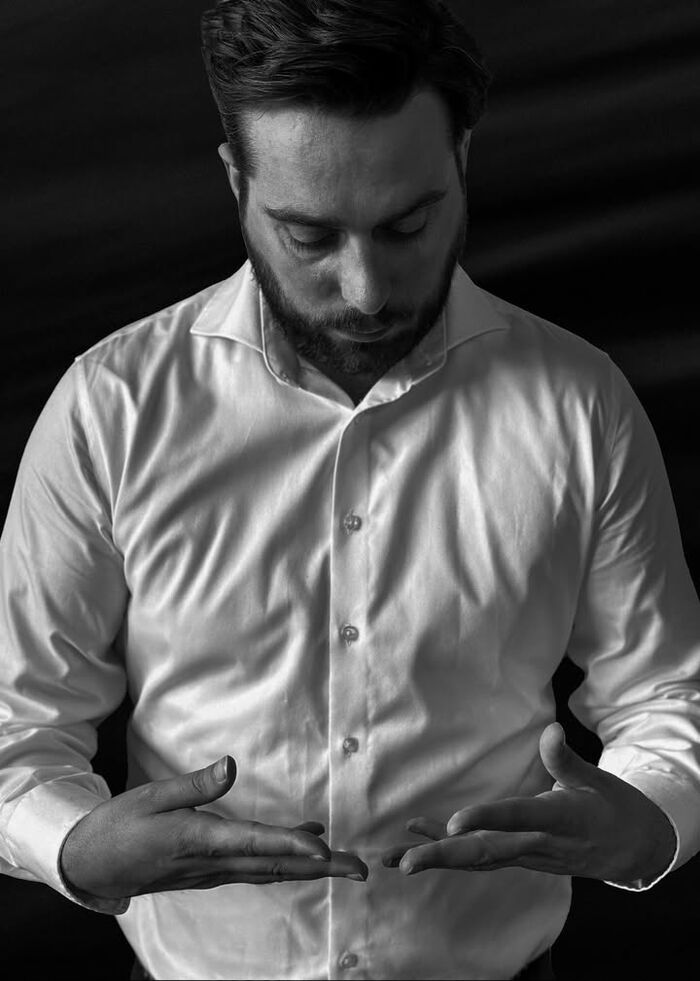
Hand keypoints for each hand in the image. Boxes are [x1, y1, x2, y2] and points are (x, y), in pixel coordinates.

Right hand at [60, 756, 367, 899]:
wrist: (90, 867)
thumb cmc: (119, 827)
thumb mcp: (151, 797)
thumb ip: (195, 784)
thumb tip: (232, 765)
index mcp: (198, 841)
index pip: (254, 844)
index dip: (291, 845)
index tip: (325, 848)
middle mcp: (213, 864)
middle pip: (276, 866)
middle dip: (321, 868)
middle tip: (361, 869)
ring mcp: (213, 873)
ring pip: (271, 871)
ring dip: (309, 868)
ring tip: (344, 861)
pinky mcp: (210, 873)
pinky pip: (256, 869)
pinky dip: (285, 862)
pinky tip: (303, 849)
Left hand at [382, 723, 675, 885]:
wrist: (634, 848)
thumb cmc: (612, 807)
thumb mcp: (596, 780)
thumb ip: (566, 759)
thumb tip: (550, 731)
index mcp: (557, 819)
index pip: (516, 819)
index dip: (485, 820)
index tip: (454, 824)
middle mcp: (537, 843)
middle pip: (485, 853)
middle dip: (444, 857)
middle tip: (406, 862)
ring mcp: (526, 855)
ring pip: (477, 861)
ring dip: (436, 860)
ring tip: (394, 858)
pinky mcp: (520, 856)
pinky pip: (481, 858)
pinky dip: (449, 851)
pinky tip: (417, 840)